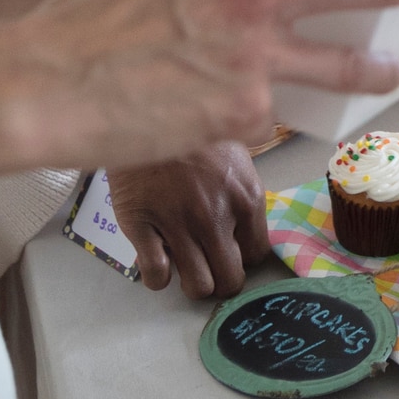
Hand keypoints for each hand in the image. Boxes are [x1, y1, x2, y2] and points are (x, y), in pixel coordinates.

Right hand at [106, 141, 267, 298]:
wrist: (146, 111)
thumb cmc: (192, 133)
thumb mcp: (234, 155)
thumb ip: (243, 193)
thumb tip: (246, 228)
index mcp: (246, 198)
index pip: (257, 256)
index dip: (240, 258)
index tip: (228, 250)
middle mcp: (217, 216)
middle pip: (230, 280)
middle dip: (219, 279)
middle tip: (205, 265)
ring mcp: (179, 224)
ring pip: (197, 287)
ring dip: (190, 281)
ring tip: (181, 262)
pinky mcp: (142, 226)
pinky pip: (156, 276)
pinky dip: (157, 277)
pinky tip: (155, 258)